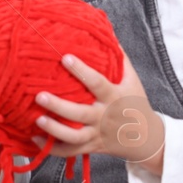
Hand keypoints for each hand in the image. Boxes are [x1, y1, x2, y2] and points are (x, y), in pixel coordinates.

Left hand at [33, 51, 164, 171]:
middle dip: (59, 106)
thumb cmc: (134, 101)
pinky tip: (36, 139)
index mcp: (114, 96)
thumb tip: (104, 30)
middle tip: (39, 95)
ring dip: (54, 130)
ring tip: (37, 119)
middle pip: (80, 114)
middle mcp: (104, 116)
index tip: (65, 57)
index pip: (97, 83)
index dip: (81, 71)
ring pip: (74, 137)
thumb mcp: (132, 78)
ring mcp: (96, 134)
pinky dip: (53, 149)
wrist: (146, 137)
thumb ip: (118, 56)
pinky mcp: (90, 146)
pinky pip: (70, 151)